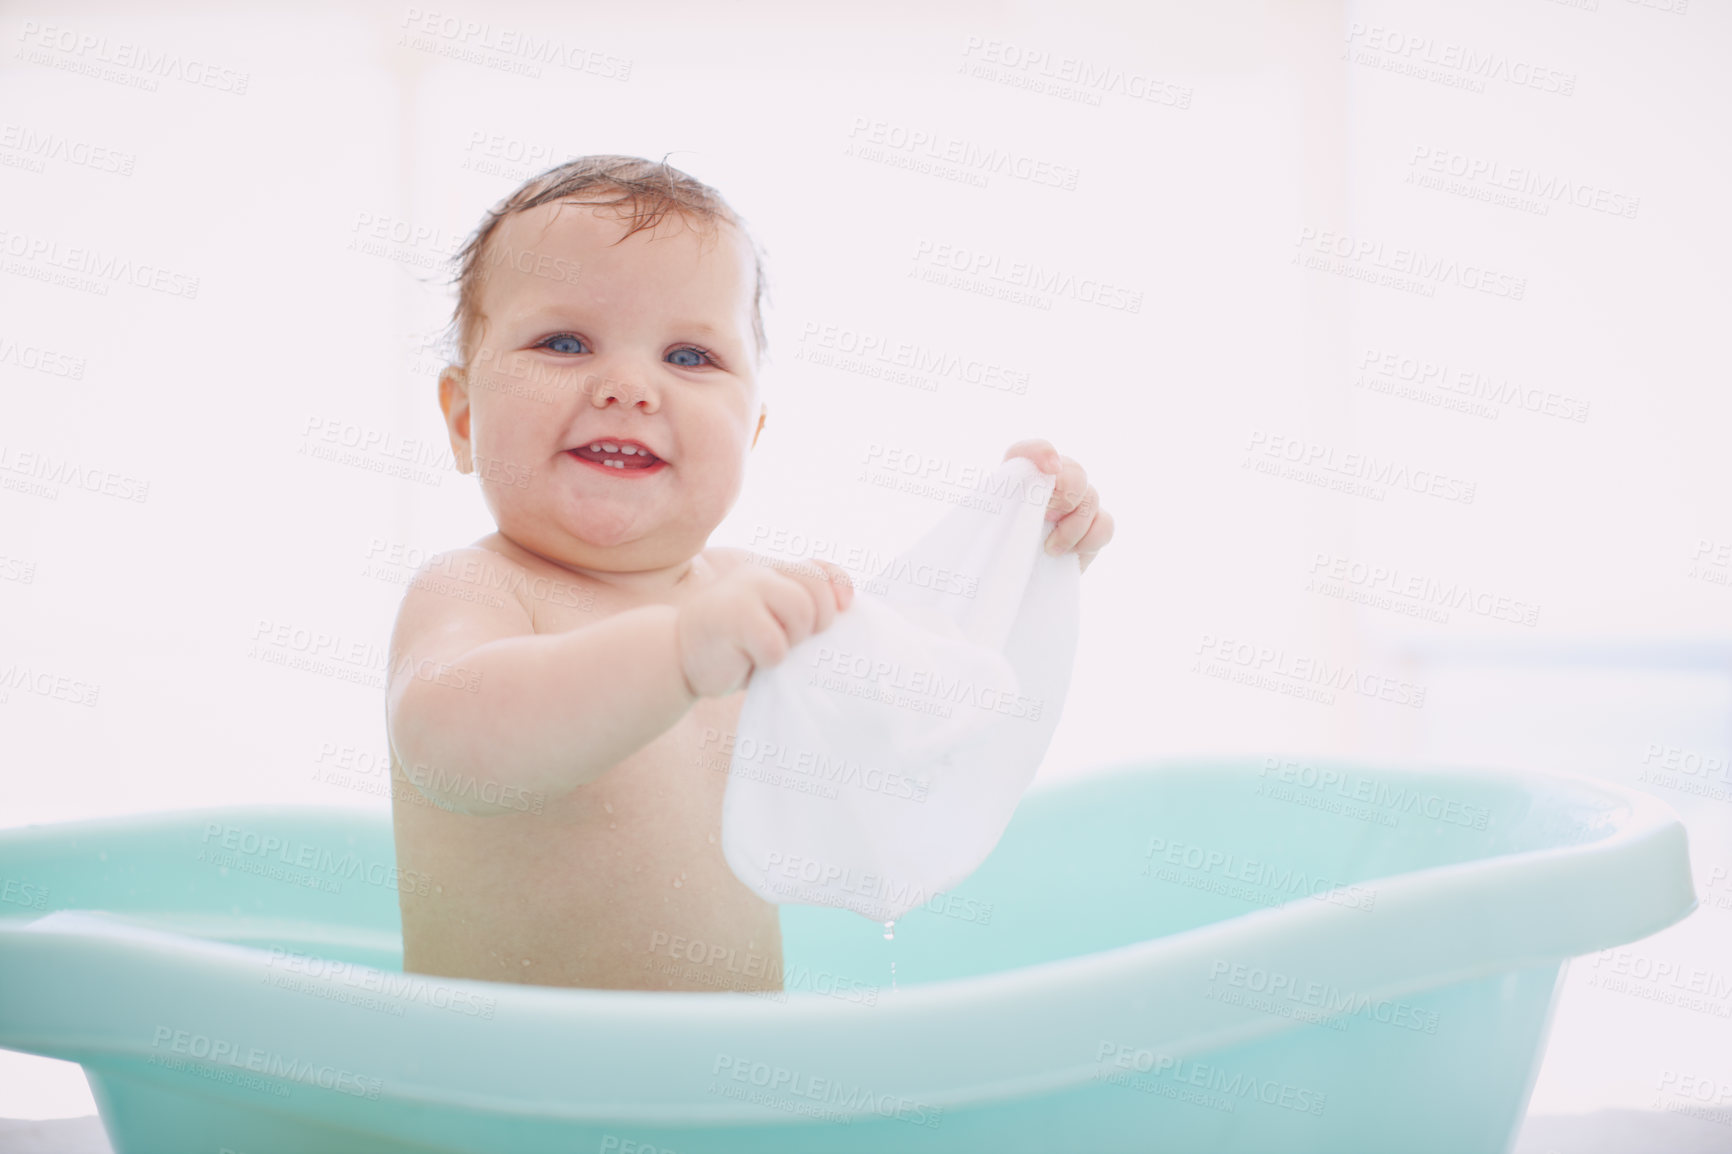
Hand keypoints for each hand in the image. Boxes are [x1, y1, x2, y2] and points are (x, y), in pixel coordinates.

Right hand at [675, 558, 854, 697]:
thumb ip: (799, 608)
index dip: (839, 589)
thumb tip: (843, 613)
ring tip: (770, 649)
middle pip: (817, 589)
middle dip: (819, 622)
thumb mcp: (769, 623)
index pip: (822, 569)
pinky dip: (770, 660)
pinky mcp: (732, 617)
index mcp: (770, 573)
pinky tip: (750, 661)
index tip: (843, 610)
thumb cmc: (733, 646)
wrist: (676, 657)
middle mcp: (758, 575)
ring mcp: (743, 591)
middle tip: (795, 640)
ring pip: (802, 610)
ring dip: (794, 640)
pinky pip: (775, 643)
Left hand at [1004, 439, 1113, 572]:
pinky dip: (1090, 538)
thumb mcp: (987, 531)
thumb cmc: (996, 552)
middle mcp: (1051, 485)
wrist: (1013, 579)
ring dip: (1073, 526)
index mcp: (1019, 478)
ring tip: (1050, 548)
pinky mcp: (1092, 528)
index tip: (1050, 469)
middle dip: (1066, 494)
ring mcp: (1076, 505)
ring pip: (1091, 497)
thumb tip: (1011, 501)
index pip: (1029, 452)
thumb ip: (997, 507)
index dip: (1042, 453)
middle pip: (1074, 471)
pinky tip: (1070, 553)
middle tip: (1048, 517)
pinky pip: (1105, 524)